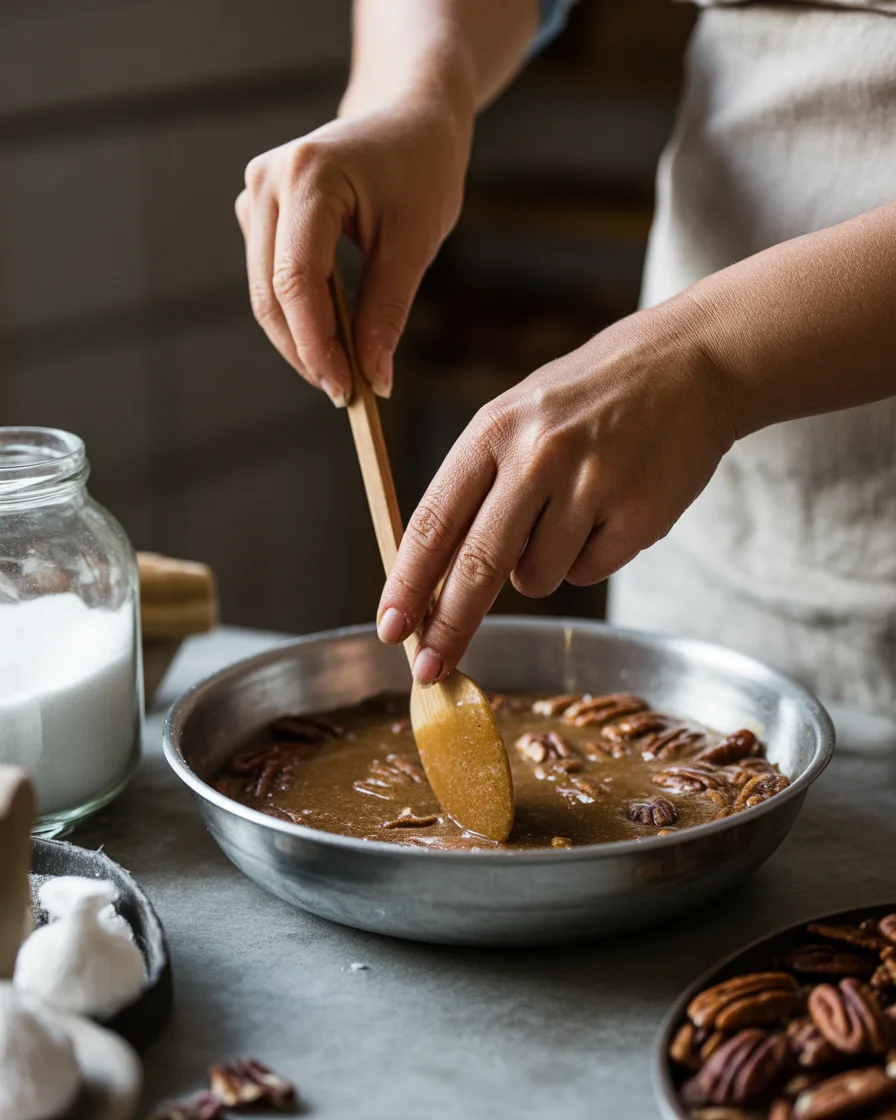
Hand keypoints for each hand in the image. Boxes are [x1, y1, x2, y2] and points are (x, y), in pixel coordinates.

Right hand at [234, 99, 471, 403]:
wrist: (410, 118)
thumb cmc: (421, 170)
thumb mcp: (415, 242)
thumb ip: (388, 311)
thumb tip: (373, 379)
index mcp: (307, 176)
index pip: (296, 281)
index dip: (315, 345)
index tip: (344, 390)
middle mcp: (267, 180)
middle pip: (270, 293)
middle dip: (307, 351)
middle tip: (346, 394)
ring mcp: (256, 194)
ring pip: (265, 292)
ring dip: (302, 339)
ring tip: (346, 371)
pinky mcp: (260, 211)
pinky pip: (271, 279)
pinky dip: (300, 315)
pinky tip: (333, 336)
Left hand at [376, 304, 736, 682]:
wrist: (688, 364)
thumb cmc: (587, 398)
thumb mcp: (515, 418)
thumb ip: (475, 486)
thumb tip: (433, 577)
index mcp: (493, 430)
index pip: (435, 522)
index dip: (407, 584)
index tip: (391, 629)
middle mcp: (537, 457)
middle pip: (477, 567)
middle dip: (449, 627)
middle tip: (431, 672)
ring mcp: (591, 486)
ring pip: (536, 578)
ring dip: (540, 567)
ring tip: (569, 511)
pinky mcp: (638, 515)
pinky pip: (590, 572)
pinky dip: (591, 556)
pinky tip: (609, 509)